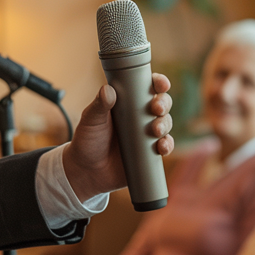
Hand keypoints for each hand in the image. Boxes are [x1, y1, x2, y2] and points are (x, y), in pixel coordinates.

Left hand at [61, 72, 173, 201]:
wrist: (87, 171)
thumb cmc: (87, 140)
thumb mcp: (90, 120)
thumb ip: (98, 105)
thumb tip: (108, 90)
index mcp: (128, 102)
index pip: (147, 87)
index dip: (158, 83)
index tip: (160, 84)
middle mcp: (141, 116)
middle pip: (161, 103)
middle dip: (164, 103)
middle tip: (156, 109)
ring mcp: (147, 134)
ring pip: (165, 123)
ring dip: (165, 124)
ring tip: (155, 130)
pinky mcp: (150, 152)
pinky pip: (165, 146)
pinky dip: (167, 145)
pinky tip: (162, 147)